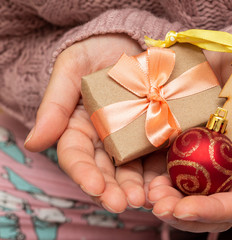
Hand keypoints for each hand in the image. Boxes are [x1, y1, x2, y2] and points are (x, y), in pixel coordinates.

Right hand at [24, 34, 150, 211]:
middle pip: (106, 170)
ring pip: (133, 169)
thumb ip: (54, 104)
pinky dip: (161, 172)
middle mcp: (105, 138)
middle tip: (127, 203)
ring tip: (148, 199)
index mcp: (79, 127)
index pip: (77, 156)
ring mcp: (132, 138)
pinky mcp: (157, 133)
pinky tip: (167, 183)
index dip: (84, 173)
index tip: (95, 187)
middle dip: (115, 189)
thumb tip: (33, 143)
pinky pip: (158, 156)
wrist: (132, 40)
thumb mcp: (71, 68)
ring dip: (139, 187)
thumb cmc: (97, 50)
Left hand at [147, 48, 231, 231]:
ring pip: (182, 192)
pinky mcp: (179, 141)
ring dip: (163, 199)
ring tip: (147, 194)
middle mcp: (225, 169)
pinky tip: (140, 177)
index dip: (212, 212)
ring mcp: (200, 157)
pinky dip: (151, 176)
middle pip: (206, 205)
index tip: (184, 210)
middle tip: (159, 206)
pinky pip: (163, 165)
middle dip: (181, 212)